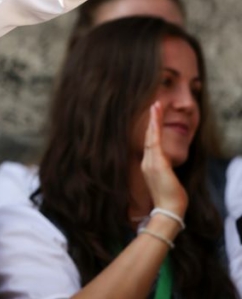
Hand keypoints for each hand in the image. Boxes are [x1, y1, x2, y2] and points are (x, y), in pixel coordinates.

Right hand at [141, 101, 187, 216]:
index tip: (153, 119)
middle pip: (149, 136)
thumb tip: (168, 172)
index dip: (151, 130)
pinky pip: (155, 141)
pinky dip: (154, 128)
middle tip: (154, 105)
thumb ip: (165, 174)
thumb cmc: (170, 201)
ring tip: (156, 105)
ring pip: (151, 136)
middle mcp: (147, 162)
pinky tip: (155, 118)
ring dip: (154, 119)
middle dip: (151, 120)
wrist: (168, 211)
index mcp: (149, 166)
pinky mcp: (158, 163)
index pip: (150, 144)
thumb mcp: (167, 184)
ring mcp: (151, 162)